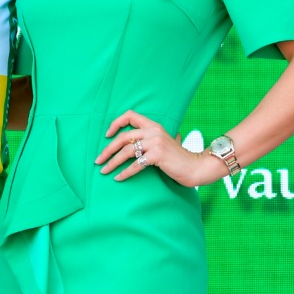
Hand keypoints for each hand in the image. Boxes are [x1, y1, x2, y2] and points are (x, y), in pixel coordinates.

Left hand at [95, 110, 221, 187]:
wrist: (196, 167)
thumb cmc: (178, 157)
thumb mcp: (165, 142)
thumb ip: (152, 139)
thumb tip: (135, 144)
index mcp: (153, 125)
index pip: (130, 115)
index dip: (115, 123)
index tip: (106, 135)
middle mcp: (153, 131)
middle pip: (123, 137)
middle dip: (107, 150)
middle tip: (98, 160)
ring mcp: (156, 142)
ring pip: (126, 151)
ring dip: (112, 162)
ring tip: (104, 171)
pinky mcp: (158, 155)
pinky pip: (135, 164)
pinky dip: (125, 172)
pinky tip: (118, 178)